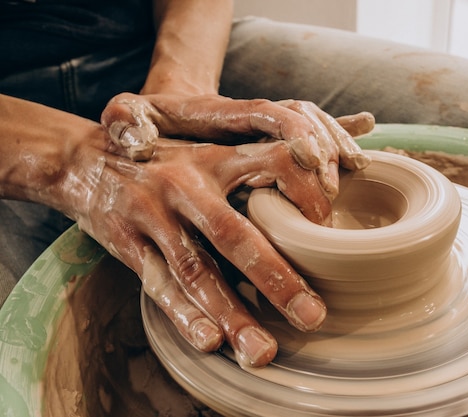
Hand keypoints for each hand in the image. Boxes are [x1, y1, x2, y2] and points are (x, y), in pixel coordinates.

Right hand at [67, 137, 335, 367]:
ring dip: (232, 314)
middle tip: (313, 316)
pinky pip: (158, 284)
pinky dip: (184, 315)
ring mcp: (153, 214)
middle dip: (277, 278)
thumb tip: (326, 179)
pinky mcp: (126, 242)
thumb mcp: (209, 149)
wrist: (84, 158)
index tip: (330, 233)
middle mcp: (187, 184)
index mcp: (217, 157)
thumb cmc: (165, 159)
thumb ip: (255, 164)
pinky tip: (210, 341)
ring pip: (196, 271)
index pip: (275, 163)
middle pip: (236, 234)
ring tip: (264, 351)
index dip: (307, 193)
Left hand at [100, 92, 373, 198]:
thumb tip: (132, 134)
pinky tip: (362, 160)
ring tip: (354, 171)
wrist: (166, 115)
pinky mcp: (281, 143)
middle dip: (322, 153)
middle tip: (329, 194)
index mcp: (226, 112)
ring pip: (320, 128)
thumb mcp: (130, 118)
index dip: (295, 133)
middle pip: (303, 122)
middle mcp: (256, 117)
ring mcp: (273, 128)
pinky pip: (322, 137)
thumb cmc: (151, 124)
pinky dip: (344, 144)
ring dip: (339, 148)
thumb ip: (128, 121)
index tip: (311, 161)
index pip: (269, 113)